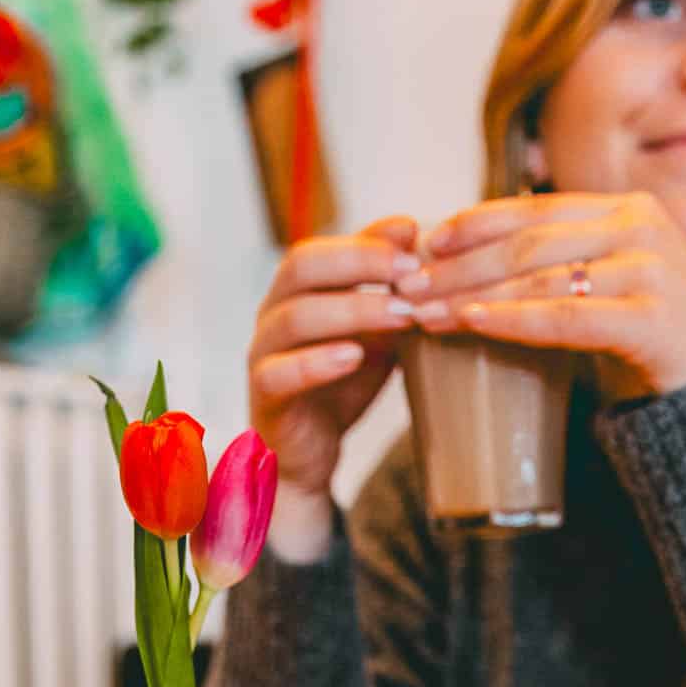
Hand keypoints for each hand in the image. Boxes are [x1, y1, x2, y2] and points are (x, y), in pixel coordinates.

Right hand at [248, 214, 419, 500]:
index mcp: (296, 291)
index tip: (412, 234)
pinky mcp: (265, 396)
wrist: (311, 452)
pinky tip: (355, 356)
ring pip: (294, 317)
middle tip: (410, 272)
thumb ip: (390, 296)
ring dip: (352, 310)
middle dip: (359, 262)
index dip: (366, 238)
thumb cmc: (343, 384)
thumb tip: (423, 246)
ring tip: (400, 315)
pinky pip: (281, 372)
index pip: (323, 245)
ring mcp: (263, 353)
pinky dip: (318, 362)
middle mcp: (273, 312)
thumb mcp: (375, 334)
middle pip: (301, 265)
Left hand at [395, 192, 685, 400]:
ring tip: (420, 312)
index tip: (421, 244)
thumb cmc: (669, 353)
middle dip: (457, 263)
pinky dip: (512, 318)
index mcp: (629, 211)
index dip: (473, 223)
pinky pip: (565, 315)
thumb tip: (489, 281)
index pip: (534, 208)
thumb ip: (570, 275)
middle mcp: (640, 225)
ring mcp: (650, 267)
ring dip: (469, 292)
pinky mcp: (652, 316)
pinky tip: (469, 324)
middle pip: (526, 239)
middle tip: (403, 286)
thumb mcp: (618, 294)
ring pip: (537, 273)